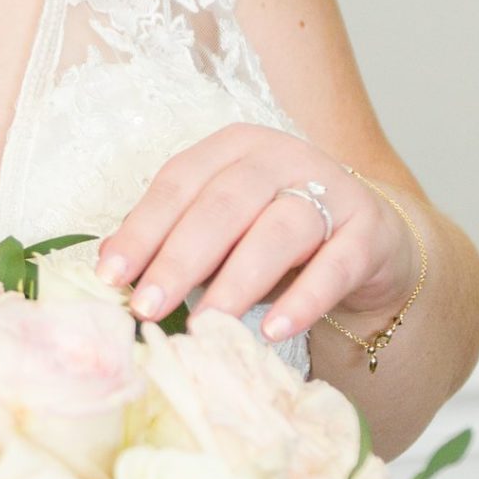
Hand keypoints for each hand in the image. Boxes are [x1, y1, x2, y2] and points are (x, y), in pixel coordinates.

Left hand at [91, 124, 420, 343]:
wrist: (369, 243)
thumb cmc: (275, 238)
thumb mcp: (221, 234)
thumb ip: (170, 241)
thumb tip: (110, 265)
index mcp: (233, 148)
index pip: (179, 182)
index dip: (142, 229)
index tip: (110, 277)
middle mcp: (282, 157)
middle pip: (223, 204)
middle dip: (179, 259)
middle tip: (147, 308)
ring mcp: (331, 189)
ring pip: (278, 231)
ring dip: (236, 282)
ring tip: (204, 326)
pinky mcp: (368, 231)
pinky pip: (334, 266)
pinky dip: (302, 300)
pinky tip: (272, 331)